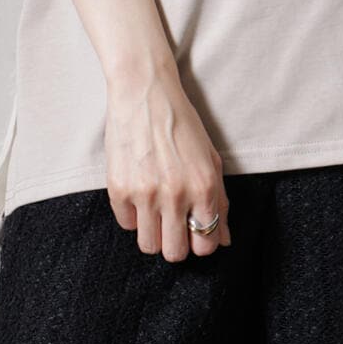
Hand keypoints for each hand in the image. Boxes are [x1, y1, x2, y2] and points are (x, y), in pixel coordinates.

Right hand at [104, 58, 232, 260]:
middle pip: (175, 253)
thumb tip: (224, 239)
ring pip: (149, 245)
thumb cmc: (181, 121)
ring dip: (153, 231)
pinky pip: (126, 224)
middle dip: (176, 241)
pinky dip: (132, 214)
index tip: (194, 229)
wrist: (144, 90)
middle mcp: (176, 194)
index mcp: (204, 186)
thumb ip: (219, 201)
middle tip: (172, 221)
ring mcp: (145, 193)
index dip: (201, 241)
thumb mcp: (210, 157)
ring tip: (154, 207)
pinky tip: (138, 190)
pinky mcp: (119, 188)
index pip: (206, 245)